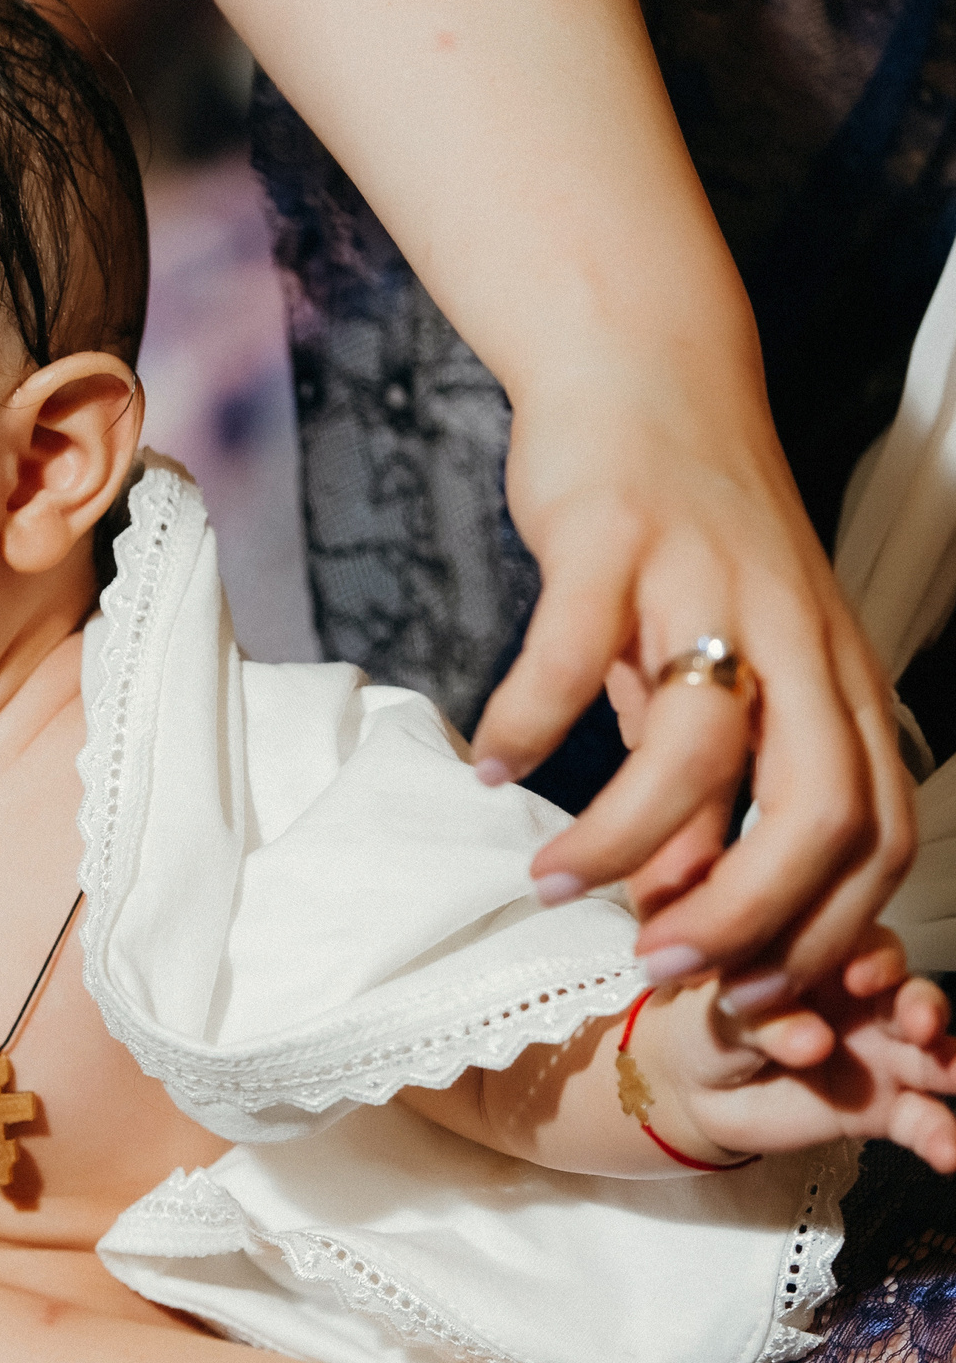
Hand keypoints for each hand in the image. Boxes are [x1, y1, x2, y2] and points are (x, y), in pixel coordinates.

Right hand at [476, 370, 915, 1007]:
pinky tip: (490, 766)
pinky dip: (531, 725)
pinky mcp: (615, 539)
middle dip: (747, 914)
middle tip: (659, 965)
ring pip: (695, 745)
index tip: (740, 992)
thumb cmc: (682, 535)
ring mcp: (709, 582)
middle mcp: (794, 634)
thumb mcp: (719, 666)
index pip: (872, 832)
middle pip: (818, 807)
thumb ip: (713, 782)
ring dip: (620, 837)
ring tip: (549, 878)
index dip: (821, 932)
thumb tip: (682, 900)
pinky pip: (572, 654)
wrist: (646, 370)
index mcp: (836, 672)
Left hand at [634, 933, 955, 1172]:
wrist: (697, 1091)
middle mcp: (865, 1003)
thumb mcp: (719, 1014)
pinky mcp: (883, 1108)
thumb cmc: (708, 1028)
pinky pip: (921, 1120)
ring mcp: (880, 1056)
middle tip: (919, 1023)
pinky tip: (947, 1151)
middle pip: (909, 996)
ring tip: (955, 1076)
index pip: (861, 946)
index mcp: (823, 961)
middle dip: (922, 1006)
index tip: (862, 977)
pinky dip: (940, 1135)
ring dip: (952, 1065)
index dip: (872, 958)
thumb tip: (810, 1040)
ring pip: (932, 1056)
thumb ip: (762, 1021)